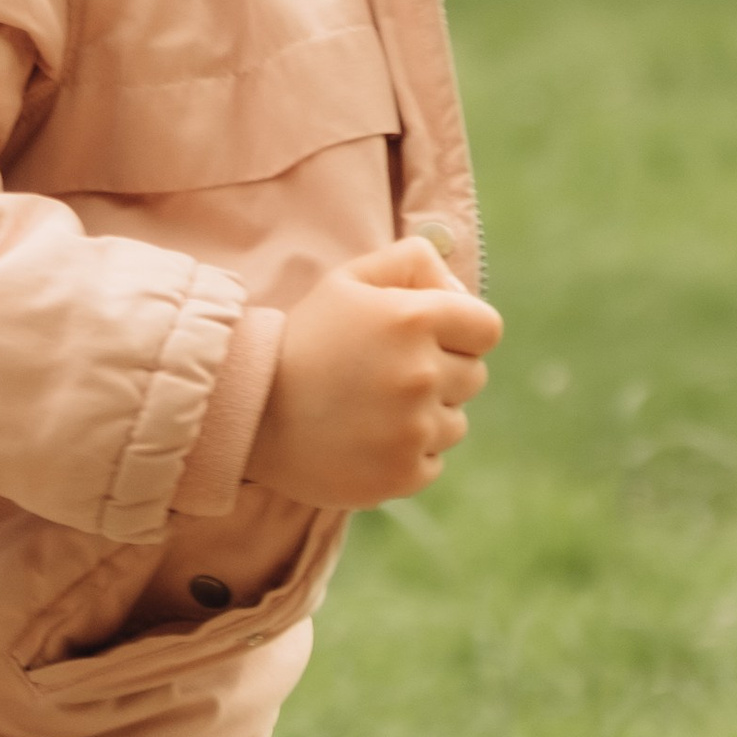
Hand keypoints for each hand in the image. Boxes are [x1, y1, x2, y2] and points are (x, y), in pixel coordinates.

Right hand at [244, 239, 501, 510]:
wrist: (250, 409)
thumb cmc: (306, 337)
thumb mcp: (349, 279)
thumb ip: (412, 262)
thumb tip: (460, 291)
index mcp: (413, 319)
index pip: (487, 328)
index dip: (461, 329)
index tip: (428, 337)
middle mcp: (421, 374)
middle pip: (474, 375)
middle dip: (442, 371)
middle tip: (388, 372)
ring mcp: (413, 430)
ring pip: (455, 422)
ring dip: (425, 415)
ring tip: (372, 407)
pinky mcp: (403, 474)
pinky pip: (433, 461)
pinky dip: (408, 453)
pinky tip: (367, 438)